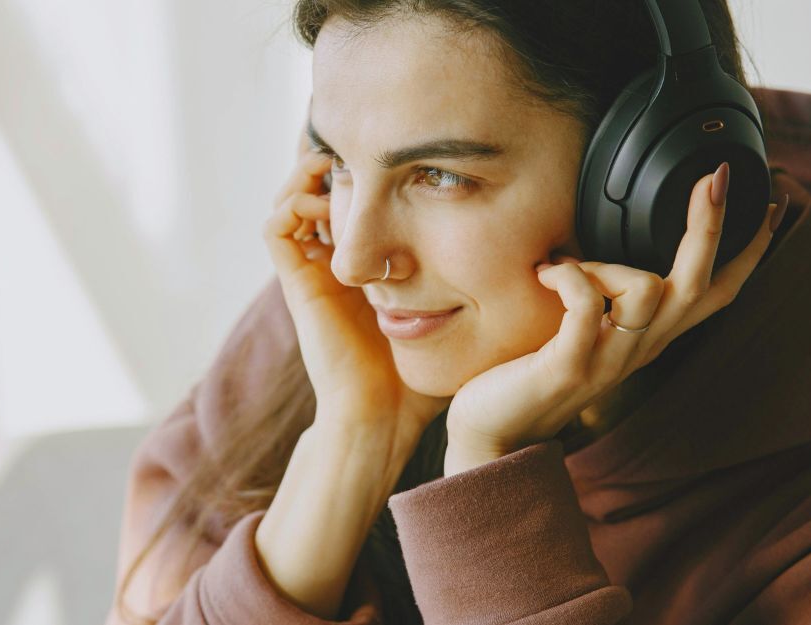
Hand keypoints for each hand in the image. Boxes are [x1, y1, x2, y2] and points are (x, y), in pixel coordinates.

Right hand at [263, 123, 450, 439]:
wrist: (382, 416)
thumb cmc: (419, 378)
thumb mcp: (456, 319)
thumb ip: (480, 289)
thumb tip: (534, 256)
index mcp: (363, 270)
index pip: (353, 206)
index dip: (365, 176)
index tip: (397, 160)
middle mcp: (333, 266)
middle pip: (315, 194)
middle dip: (335, 164)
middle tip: (363, 150)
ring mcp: (312, 274)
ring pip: (289, 202)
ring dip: (308, 178)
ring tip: (340, 167)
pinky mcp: (297, 284)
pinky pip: (276, 229)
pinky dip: (293, 205)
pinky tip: (329, 205)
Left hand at [445, 164, 786, 470]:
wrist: (493, 435)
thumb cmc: (529, 373)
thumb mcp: (580, 332)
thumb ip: (603, 301)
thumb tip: (592, 245)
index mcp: (648, 338)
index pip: (717, 294)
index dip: (748, 252)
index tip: (770, 205)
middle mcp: (640, 350)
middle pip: (699, 284)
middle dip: (712, 226)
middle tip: (717, 176)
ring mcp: (608, 361)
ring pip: (646, 288)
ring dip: (607, 263)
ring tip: (565, 269)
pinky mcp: (569, 366)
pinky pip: (587, 304)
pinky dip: (570, 275)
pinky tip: (546, 273)